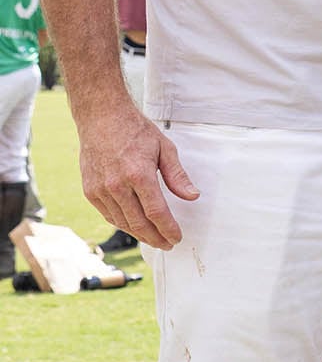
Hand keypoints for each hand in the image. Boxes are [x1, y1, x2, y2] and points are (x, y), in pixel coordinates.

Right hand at [77, 102, 198, 249]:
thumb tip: (192, 196)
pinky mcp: (90, 191)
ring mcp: (100, 189)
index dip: (168, 229)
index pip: (156, 213)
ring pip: (123, 223)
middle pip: (139, 223)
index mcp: (138, 174)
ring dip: (140, 234)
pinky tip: (135, 226)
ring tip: (154, 238)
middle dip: (156, 238)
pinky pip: (109, 215)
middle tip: (168, 244)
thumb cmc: (134, 130)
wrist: (100, 117)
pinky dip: (123, 224)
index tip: (177, 237)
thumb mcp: (164, 148)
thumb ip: (177, 175)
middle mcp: (117, 185)